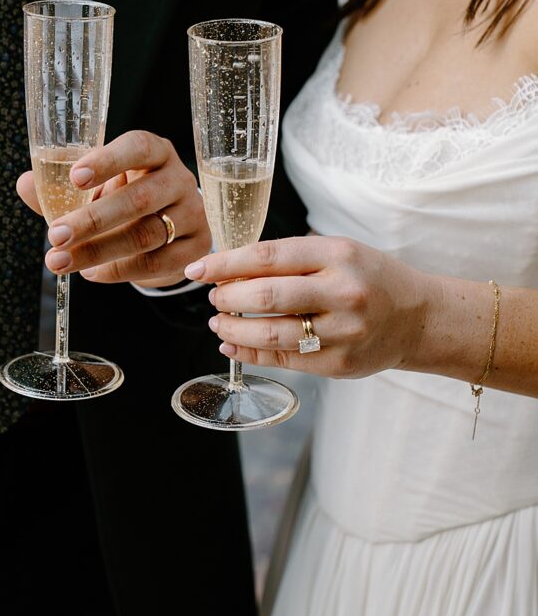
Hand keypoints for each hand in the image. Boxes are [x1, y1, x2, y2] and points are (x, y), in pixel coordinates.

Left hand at [17, 131, 210, 287]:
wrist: (168, 229)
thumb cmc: (124, 199)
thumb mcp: (96, 188)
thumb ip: (60, 188)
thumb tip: (24, 184)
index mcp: (155, 152)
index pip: (138, 147)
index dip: (108, 161)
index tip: (75, 178)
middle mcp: (178, 178)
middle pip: (139, 198)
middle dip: (92, 220)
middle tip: (55, 236)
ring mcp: (193, 212)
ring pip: (146, 234)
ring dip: (99, 252)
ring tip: (62, 262)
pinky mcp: (198, 245)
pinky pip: (159, 263)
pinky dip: (122, 272)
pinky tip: (94, 274)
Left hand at [184, 236, 431, 377]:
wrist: (417, 318)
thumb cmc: (369, 278)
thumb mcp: (337, 252)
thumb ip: (291, 259)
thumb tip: (230, 268)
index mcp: (337, 255)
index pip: (267, 257)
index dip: (225, 263)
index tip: (198, 268)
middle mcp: (342, 292)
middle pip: (265, 297)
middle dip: (227, 296)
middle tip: (214, 296)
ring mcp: (343, 331)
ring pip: (271, 333)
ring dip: (234, 329)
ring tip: (219, 322)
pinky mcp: (340, 364)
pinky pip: (284, 359)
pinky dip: (250, 353)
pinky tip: (233, 346)